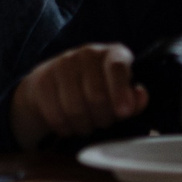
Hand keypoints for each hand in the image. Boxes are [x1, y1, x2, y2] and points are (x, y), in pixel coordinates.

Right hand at [11, 42, 147, 147]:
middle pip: (96, 96)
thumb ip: (134, 100)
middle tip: (103, 121)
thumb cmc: (98, 90)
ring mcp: (61, 64)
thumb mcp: (120, 94)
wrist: (55, 83)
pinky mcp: (41, 80)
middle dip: (103, 118)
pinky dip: (66, 127)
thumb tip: (139, 96)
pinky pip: (56, 115)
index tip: (123, 112)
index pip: (117, 67)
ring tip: (87, 123)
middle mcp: (86, 53)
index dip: (120, 91)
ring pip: (75, 109)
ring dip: (84, 125)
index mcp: (112, 53)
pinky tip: (70, 124)